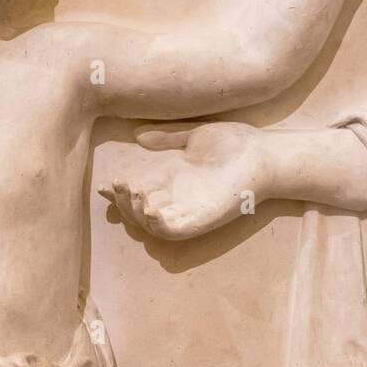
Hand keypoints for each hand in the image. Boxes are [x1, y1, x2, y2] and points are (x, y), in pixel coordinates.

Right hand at [99, 122, 268, 239]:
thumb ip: (167, 139)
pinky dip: (158, 224)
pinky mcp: (204, 219)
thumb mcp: (194, 137)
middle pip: (140, 212)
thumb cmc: (236, 143)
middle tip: (117, 185)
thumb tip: (139, 135)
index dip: (118, 193)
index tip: (101, 185)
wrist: (264, 152)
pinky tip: (149, 208)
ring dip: (137, 214)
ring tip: (131, 193)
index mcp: (175, 181)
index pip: (139, 193)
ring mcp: (191, 211)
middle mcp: (180, 200)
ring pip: (153, 225)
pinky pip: (175, 230)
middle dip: (123, 203)